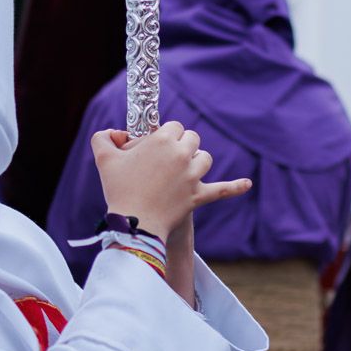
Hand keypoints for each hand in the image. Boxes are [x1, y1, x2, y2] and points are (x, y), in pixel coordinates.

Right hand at [90, 122, 251, 240]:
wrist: (133, 224)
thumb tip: (114, 133)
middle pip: (191, 138)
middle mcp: (181, 154)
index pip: (173, 127)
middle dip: (180, 146)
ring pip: (204, 158)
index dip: (162, 137)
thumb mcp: (104, 159)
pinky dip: (235, 187)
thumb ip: (103, 138)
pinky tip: (247, 184)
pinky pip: (222, 189)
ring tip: (182, 171)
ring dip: (196, 162)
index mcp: (161, 140)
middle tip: (164, 161)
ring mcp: (193, 175)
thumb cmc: (118, 190)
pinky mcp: (199, 195)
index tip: (151, 149)